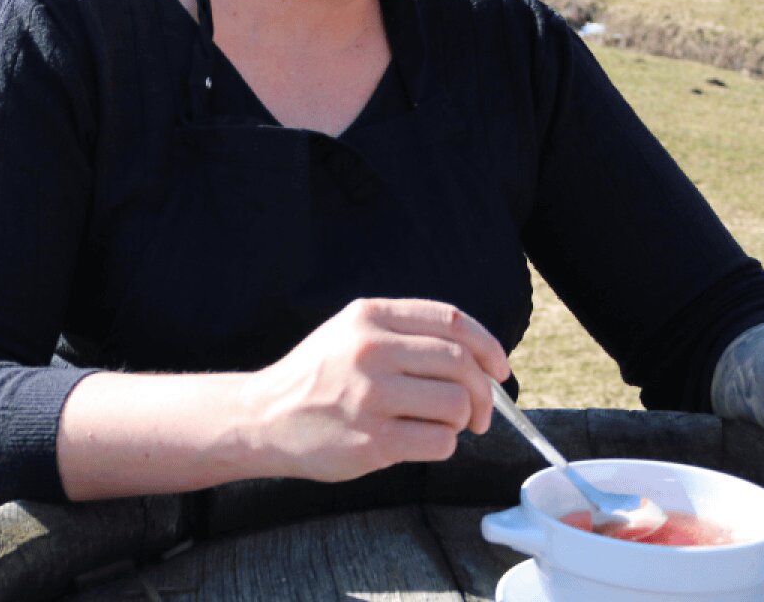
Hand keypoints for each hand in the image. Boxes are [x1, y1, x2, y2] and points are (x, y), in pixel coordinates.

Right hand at [237, 298, 510, 482]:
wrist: (264, 417)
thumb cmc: (316, 378)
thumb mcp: (349, 333)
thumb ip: (403, 334)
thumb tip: (477, 359)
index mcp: (369, 316)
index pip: (451, 321)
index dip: (488, 345)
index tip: (500, 368)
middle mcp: (370, 349)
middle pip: (461, 363)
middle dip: (483, 392)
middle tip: (478, 413)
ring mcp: (371, 395)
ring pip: (456, 403)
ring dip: (460, 421)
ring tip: (439, 426)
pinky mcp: (373, 439)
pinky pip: (440, 442)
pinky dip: (443, 445)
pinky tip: (418, 442)